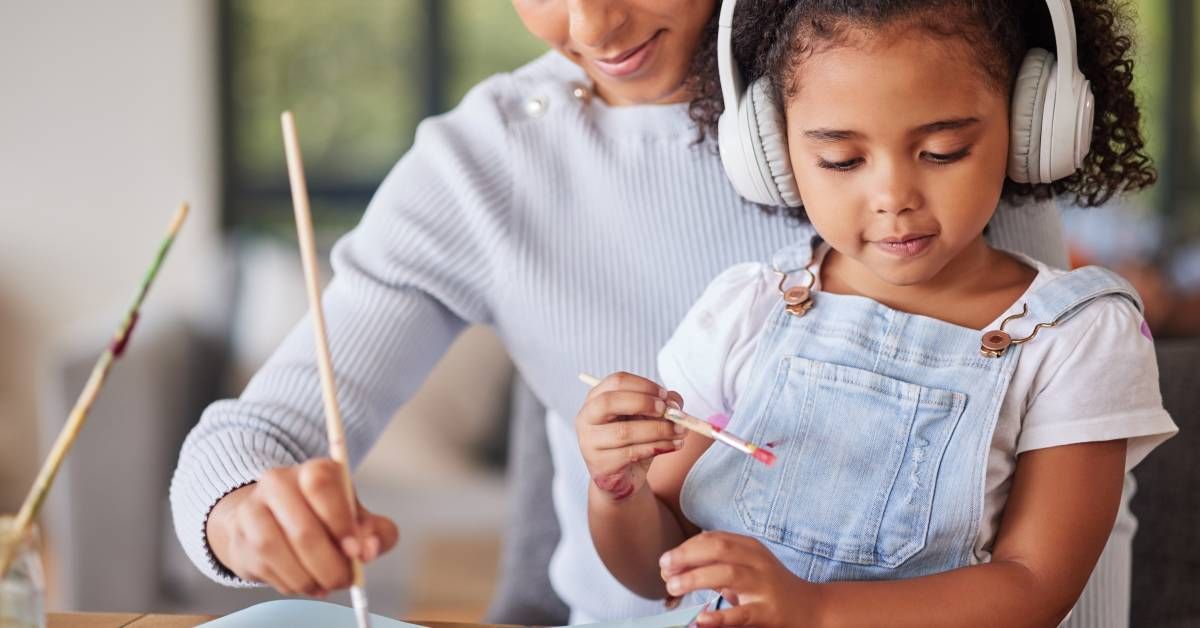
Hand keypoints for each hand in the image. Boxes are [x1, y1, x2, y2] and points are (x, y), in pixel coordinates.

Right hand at [205, 458, 398, 596]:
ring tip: (324, 585)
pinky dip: (288, 582)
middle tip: (344, 580)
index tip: (355, 551)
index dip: (340, 522)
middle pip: (302, 529)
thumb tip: (369, 550)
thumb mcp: (357, 517)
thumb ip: (375, 532)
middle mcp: (278, 482)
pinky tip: (304, 582)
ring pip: (276, 549)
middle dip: (329, 565)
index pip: (321, 485)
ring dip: (306, 577)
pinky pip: (263, 566)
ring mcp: (252, 508)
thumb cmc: (324, 516)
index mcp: (314, 470)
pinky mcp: (239, 536)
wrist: (274, 517)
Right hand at [576, 371, 686, 501]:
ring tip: (680, 431)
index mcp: (596, 398)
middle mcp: (586, 417)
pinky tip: (673, 445)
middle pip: (610, 402)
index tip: (665, 396)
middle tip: (668, 411)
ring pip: (624, 431)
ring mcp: (589, 442)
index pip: (616, 381)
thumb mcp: (648, 417)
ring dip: (658, 430)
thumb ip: (662, 404)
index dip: (644, 385)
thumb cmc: (634, 440)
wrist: (624, 476)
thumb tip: (674, 403)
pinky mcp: (600, 465)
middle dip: (643, 403)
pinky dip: (657, 447)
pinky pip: (630, 453)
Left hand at [659, 531, 821, 626]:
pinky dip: (719, 617)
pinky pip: (741, 614)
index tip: (666, 562)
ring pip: (727, 574)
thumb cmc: (770, 588)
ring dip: (695, 579)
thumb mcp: (746, 568)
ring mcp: (763, 586)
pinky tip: (701, 619)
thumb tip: (675, 568)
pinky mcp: (767, 613)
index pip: (713, 538)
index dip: (686, 547)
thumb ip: (716, 564)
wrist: (812, 609)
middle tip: (665, 569)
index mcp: (750, 547)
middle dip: (686, 556)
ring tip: (673, 587)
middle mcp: (757, 561)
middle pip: (717, 548)